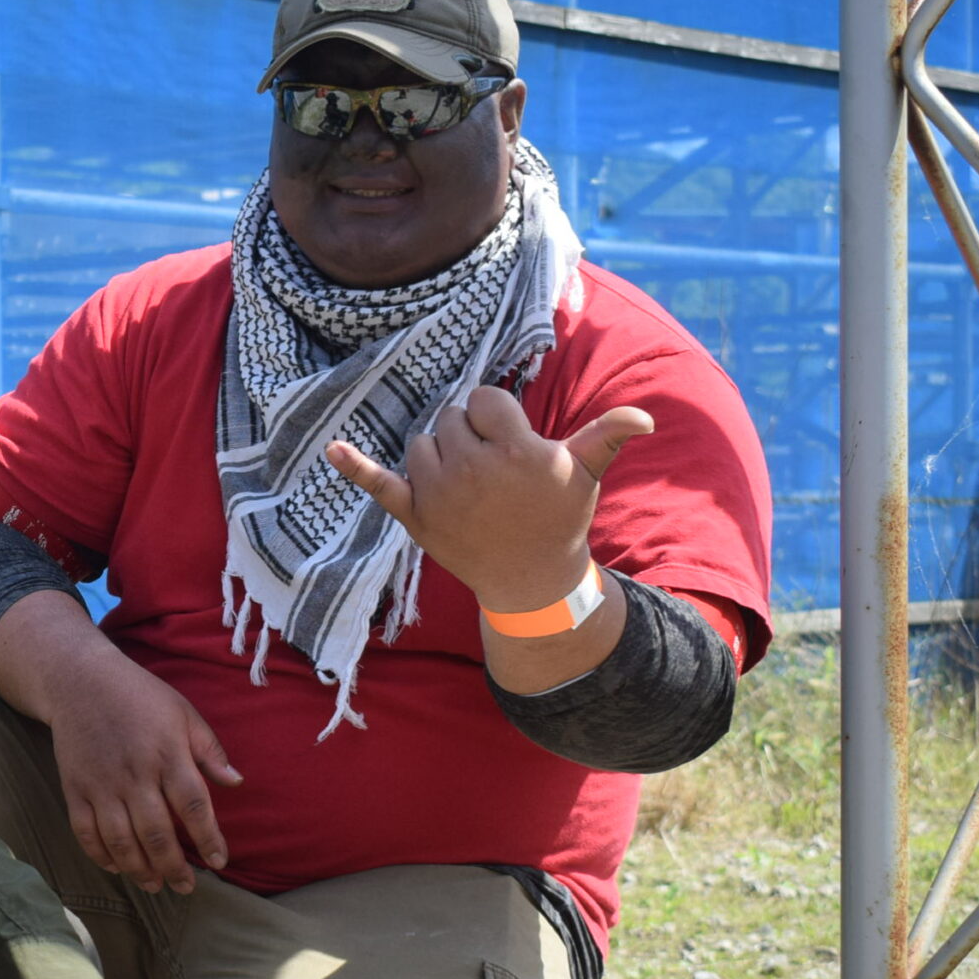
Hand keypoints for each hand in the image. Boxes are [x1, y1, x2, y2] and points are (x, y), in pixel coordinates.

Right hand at [42, 644, 240, 894]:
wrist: (79, 680)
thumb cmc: (140, 696)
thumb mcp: (183, 713)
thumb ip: (210, 751)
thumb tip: (236, 783)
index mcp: (168, 753)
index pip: (194, 806)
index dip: (209, 838)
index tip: (219, 861)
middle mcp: (135, 773)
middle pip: (157, 832)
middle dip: (174, 867)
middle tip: (186, 887)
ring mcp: (102, 784)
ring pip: (121, 841)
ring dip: (139, 869)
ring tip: (155, 884)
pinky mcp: (75, 789)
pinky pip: (86, 832)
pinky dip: (101, 855)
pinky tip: (117, 867)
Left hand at [326, 386, 652, 612]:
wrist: (530, 579)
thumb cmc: (558, 517)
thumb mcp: (586, 474)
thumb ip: (607, 435)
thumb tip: (646, 416)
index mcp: (514, 450)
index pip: (483, 398)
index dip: (496, 416)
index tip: (512, 442)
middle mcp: (473, 468)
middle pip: (449, 416)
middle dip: (468, 432)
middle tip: (492, 468)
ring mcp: (439, 493)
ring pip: (421, 442)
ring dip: (438, 452)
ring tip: (468, 481)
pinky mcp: (414, 516)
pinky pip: (379, 484)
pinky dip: (354, 466)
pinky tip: (332, 448)